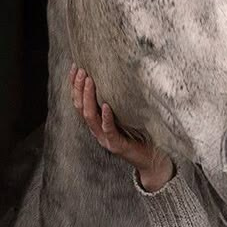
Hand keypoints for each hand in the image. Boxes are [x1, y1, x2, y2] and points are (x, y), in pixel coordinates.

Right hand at [68, 64, 175, 191]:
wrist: (152, 160)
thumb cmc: (141, 134)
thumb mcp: (126, 113)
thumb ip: (119, 100)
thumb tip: (118, 73)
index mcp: (97, 122)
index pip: (79, 101)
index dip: (74, 84)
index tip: (74, 66)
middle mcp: (97, 130)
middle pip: (80, 107)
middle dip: (78, 87)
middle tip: (81, 70)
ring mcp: (105, 138)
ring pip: (90, 117)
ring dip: (88, 97)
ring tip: (90, 81)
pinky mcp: (116, 145)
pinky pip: (108, 130)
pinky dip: (106, 117)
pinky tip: (106, 105)